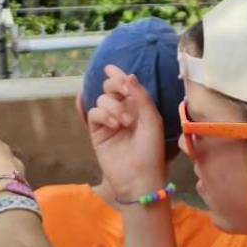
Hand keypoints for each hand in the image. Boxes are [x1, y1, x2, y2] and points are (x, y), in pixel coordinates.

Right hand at [86, 67, 169, 203]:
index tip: (111, 69)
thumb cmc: (150, 149)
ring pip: (102, 100)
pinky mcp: (97, 132)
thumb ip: (140, 96)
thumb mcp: (152, 120)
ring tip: (124, 122)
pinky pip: (94, 113)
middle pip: (110, 88)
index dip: (118, 75)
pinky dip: (103, 115)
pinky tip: (113, 124)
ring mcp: (108, 122)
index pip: (126, 85)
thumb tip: (128, 75)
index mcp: (138, 107)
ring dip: (113, 106)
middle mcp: (122, 111)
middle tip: (123, 91)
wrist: (138, 177)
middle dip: (115, 86)